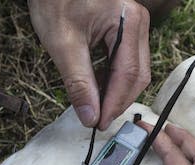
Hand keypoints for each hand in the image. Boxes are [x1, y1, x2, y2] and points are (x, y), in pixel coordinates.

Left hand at [28, 0, 150, 129]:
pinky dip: (114, 80)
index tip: (99, 123)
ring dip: (117, 92)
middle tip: (98, 120)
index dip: (114, 103)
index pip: (128, 74)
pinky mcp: (128, 30)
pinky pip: (127, 62)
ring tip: (96, 107)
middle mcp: (139, 23)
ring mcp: (135, 26)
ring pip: (135, 71)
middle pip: (138, 75)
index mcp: (128, 22)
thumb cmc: (55, 1)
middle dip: (118, 100)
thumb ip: (79, 83)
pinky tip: (98, 89)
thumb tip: (90, 116)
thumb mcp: (63, 44)